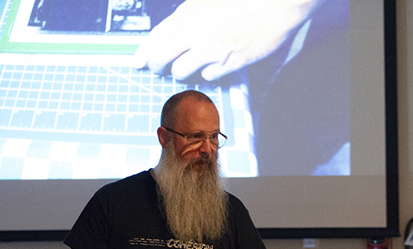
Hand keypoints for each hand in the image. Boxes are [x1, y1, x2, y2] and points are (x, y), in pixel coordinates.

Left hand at [134, 0, 323, 80]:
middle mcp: (195, 32)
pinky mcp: (228, 62)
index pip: (155, 37)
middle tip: (159, 71)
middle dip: (157, 67)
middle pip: (162, 57)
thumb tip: (175, 35)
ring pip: (181, 71)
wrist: (274, 4)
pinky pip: (208, 76)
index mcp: (188, 14)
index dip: (143, 52)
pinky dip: (208, 75)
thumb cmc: (244, 1)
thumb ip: (189, 18)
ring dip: (182, 74)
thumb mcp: (207, 3)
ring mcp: (210, 49)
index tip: (137, 62)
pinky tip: (214, 67)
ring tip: (189, 70)